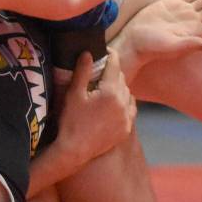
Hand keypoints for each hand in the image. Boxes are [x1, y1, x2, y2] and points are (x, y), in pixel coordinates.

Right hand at [54, 48, 137, 167]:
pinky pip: (131, 109)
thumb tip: (88, 53)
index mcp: (110, 92)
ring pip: (128, 93)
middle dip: (112, 72)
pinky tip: (114, 104)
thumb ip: (83, 72)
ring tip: (106, 88)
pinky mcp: (126, 129)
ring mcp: (126, 117)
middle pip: (121, 78)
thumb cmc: (71, 121)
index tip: (106, 50)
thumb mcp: (74, 94)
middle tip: (101, 71)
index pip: (114, 65)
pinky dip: (125, 103)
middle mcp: (123, 103)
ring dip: (119, 88)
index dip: (110, 55)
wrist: (74, 151)